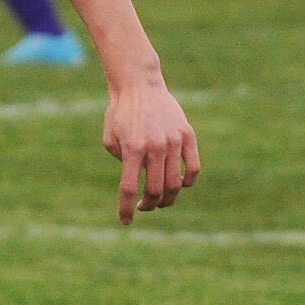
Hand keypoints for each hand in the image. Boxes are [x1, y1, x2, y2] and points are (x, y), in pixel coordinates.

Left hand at [103, 83, 200, 224]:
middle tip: (144, 207)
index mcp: (132, 148)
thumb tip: (139, 180)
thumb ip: (122, 161)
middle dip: (149, 205)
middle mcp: (154, 147)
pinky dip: (188, 181)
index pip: (130, 189)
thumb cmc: (120, 111)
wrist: (138, 83)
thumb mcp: (110, 137)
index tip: (125, 221)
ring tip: (160, 200)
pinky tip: (180, 184)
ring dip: (168, 198)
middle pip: (156, 190)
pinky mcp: (187, 135)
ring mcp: (173, 141)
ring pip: (176, 183)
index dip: (126, 209)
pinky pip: (194, 167)